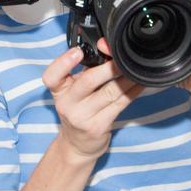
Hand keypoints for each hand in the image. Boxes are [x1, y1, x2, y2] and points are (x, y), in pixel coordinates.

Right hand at [42, 46, 144, 162]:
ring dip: (126, 78)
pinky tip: (139, 83)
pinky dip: (132, 91)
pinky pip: (119, 104)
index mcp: (59, 91)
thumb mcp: (74, 90)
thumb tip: (106, 46)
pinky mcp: (98, 126)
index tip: (78, 51)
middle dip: (109, 67)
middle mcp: (67, 104)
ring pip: (109, 92)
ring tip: (135, 67)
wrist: (78, 144)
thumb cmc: (79, 109)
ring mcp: (82, 117)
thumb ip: (86, 69)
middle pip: (88, 81)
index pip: (52, 77)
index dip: (63, 62)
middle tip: (122, 57)